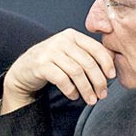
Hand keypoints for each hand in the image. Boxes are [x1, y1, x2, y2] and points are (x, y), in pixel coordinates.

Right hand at [0, 29, 115, 113]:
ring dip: (86, 89)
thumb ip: (87, 56)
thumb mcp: (69, 54)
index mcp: (72, 35)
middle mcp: (61, 41)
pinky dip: (71, 90)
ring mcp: (49, 52)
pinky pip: (61, 79)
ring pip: (76, 72)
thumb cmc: (52, 63)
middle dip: (98, 81)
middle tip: (102, 95)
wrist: (24, 69)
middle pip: (87, 63)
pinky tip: (74, 96)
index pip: (95, 48)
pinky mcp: (41, 65)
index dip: (107, 63)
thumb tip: (111, 67)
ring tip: (91, 100)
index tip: (112, 77)